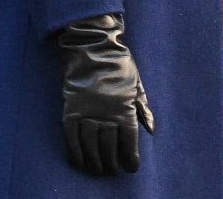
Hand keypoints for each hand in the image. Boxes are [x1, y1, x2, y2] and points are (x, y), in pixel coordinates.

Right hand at [56, 14, 154, 176]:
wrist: (94, 50)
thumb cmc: (120, 66)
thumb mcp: (137, 85)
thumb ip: (143, 109)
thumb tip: (151, 130)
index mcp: (125, 108)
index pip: (129, 141)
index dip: (130, 157)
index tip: (131, 168)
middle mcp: (106, 114)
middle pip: (109, 147)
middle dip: (112, 163)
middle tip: (113, 172)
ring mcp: (87, 113)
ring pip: (90, 146)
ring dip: (94, 162)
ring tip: (97, 171)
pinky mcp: (70, 111)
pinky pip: (71, 138)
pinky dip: (74, 152)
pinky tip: (79, 163)